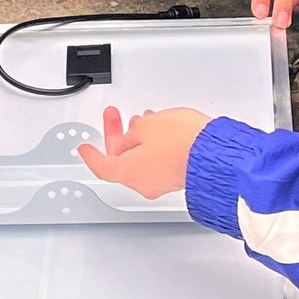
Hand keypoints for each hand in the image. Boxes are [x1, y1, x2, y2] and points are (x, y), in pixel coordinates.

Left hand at [77, 106, 210, 198]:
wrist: (214, 153)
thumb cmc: (181, 142)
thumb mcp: (146, 126)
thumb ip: (132, 132)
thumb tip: (132, 139)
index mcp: (128, 172)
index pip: (102, 166)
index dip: (91, 155)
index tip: (84, 148)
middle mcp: (143, 182)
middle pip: (122, 160)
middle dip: (118, 135)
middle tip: (114, 116)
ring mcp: (162, 182)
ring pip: (141, 159)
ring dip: (139, 138)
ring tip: (142, 118)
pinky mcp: (178, 177)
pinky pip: (157, 161)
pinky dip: (153, 145)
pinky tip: (159, 129)